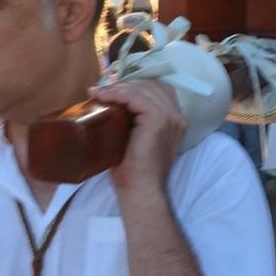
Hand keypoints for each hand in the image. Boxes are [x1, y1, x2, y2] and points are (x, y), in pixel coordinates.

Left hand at [93, 78, 186, 198]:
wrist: (141, 190)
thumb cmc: (134, 171)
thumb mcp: (135, 140)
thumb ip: (132, 122)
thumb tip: (108, 105)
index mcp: (175, 121)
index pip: (156, 91)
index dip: (133, 87)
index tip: (109, 91)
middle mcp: (177, 116)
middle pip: (150, 85)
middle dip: (124, 85)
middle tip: (100, 91)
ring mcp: (170, 117)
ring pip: (142, 89)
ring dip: (117, 88)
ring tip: (97, 93)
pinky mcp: (159, 120)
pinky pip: (136, 97)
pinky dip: (118, 94)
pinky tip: (103, 96)